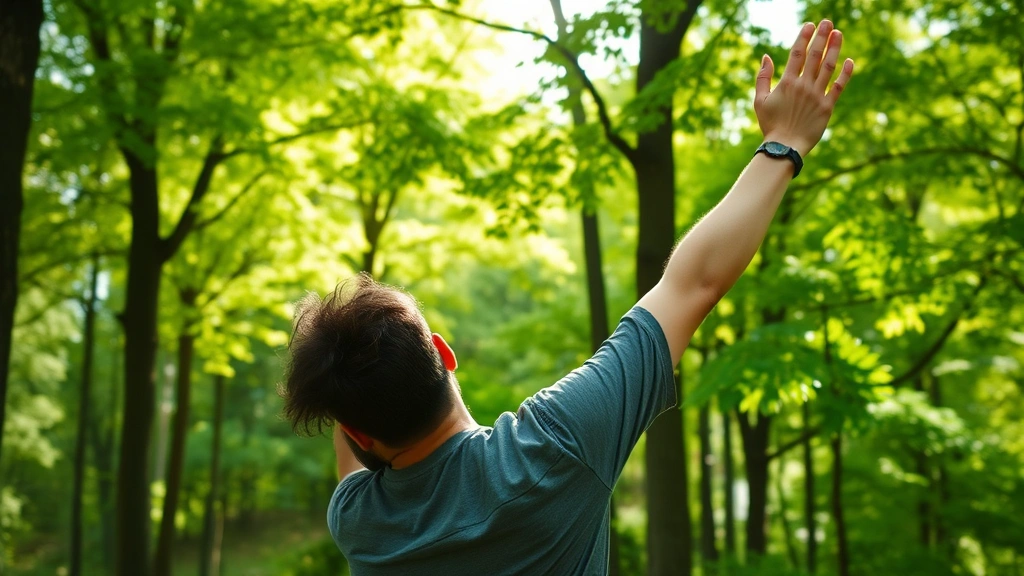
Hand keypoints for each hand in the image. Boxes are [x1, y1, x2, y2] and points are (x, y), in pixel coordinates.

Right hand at [754, 19, 854, 154]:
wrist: (784, 147)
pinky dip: (845, 74)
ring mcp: (817, 95)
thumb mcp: (760, 100)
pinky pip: (838, 87)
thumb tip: (766, 57)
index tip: (810, 25)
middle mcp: (803, 86)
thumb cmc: (770, 125)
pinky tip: (850, 61)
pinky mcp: (827, 107)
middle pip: (814, 56)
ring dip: (834, 49)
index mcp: (786, 83)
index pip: (797, 54)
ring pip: (828, 67)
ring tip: (838, 34)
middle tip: (828, 22)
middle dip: (821, 37)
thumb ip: (762, 77)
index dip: (804, 38)